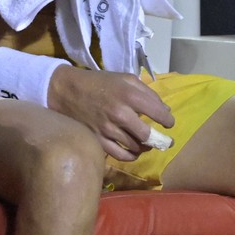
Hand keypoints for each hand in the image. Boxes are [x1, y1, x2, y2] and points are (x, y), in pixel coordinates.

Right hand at [47, 66, 173, 161]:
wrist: (66, 90)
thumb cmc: (98, 82)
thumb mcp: (124, 78)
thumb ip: (147, 92)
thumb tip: (165, 110)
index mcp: (129, 95)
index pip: (159, 114)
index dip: (168, 121)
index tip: (167, 123)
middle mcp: (120, 113)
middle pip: (149, 135)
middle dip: (160, 139)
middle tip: (162, 140)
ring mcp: (108, 129)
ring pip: (136, 147)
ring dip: (144, 146)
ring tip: (144, 142)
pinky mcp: (98, 140)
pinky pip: (121, 155)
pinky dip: (131, 155)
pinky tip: (133, 151)